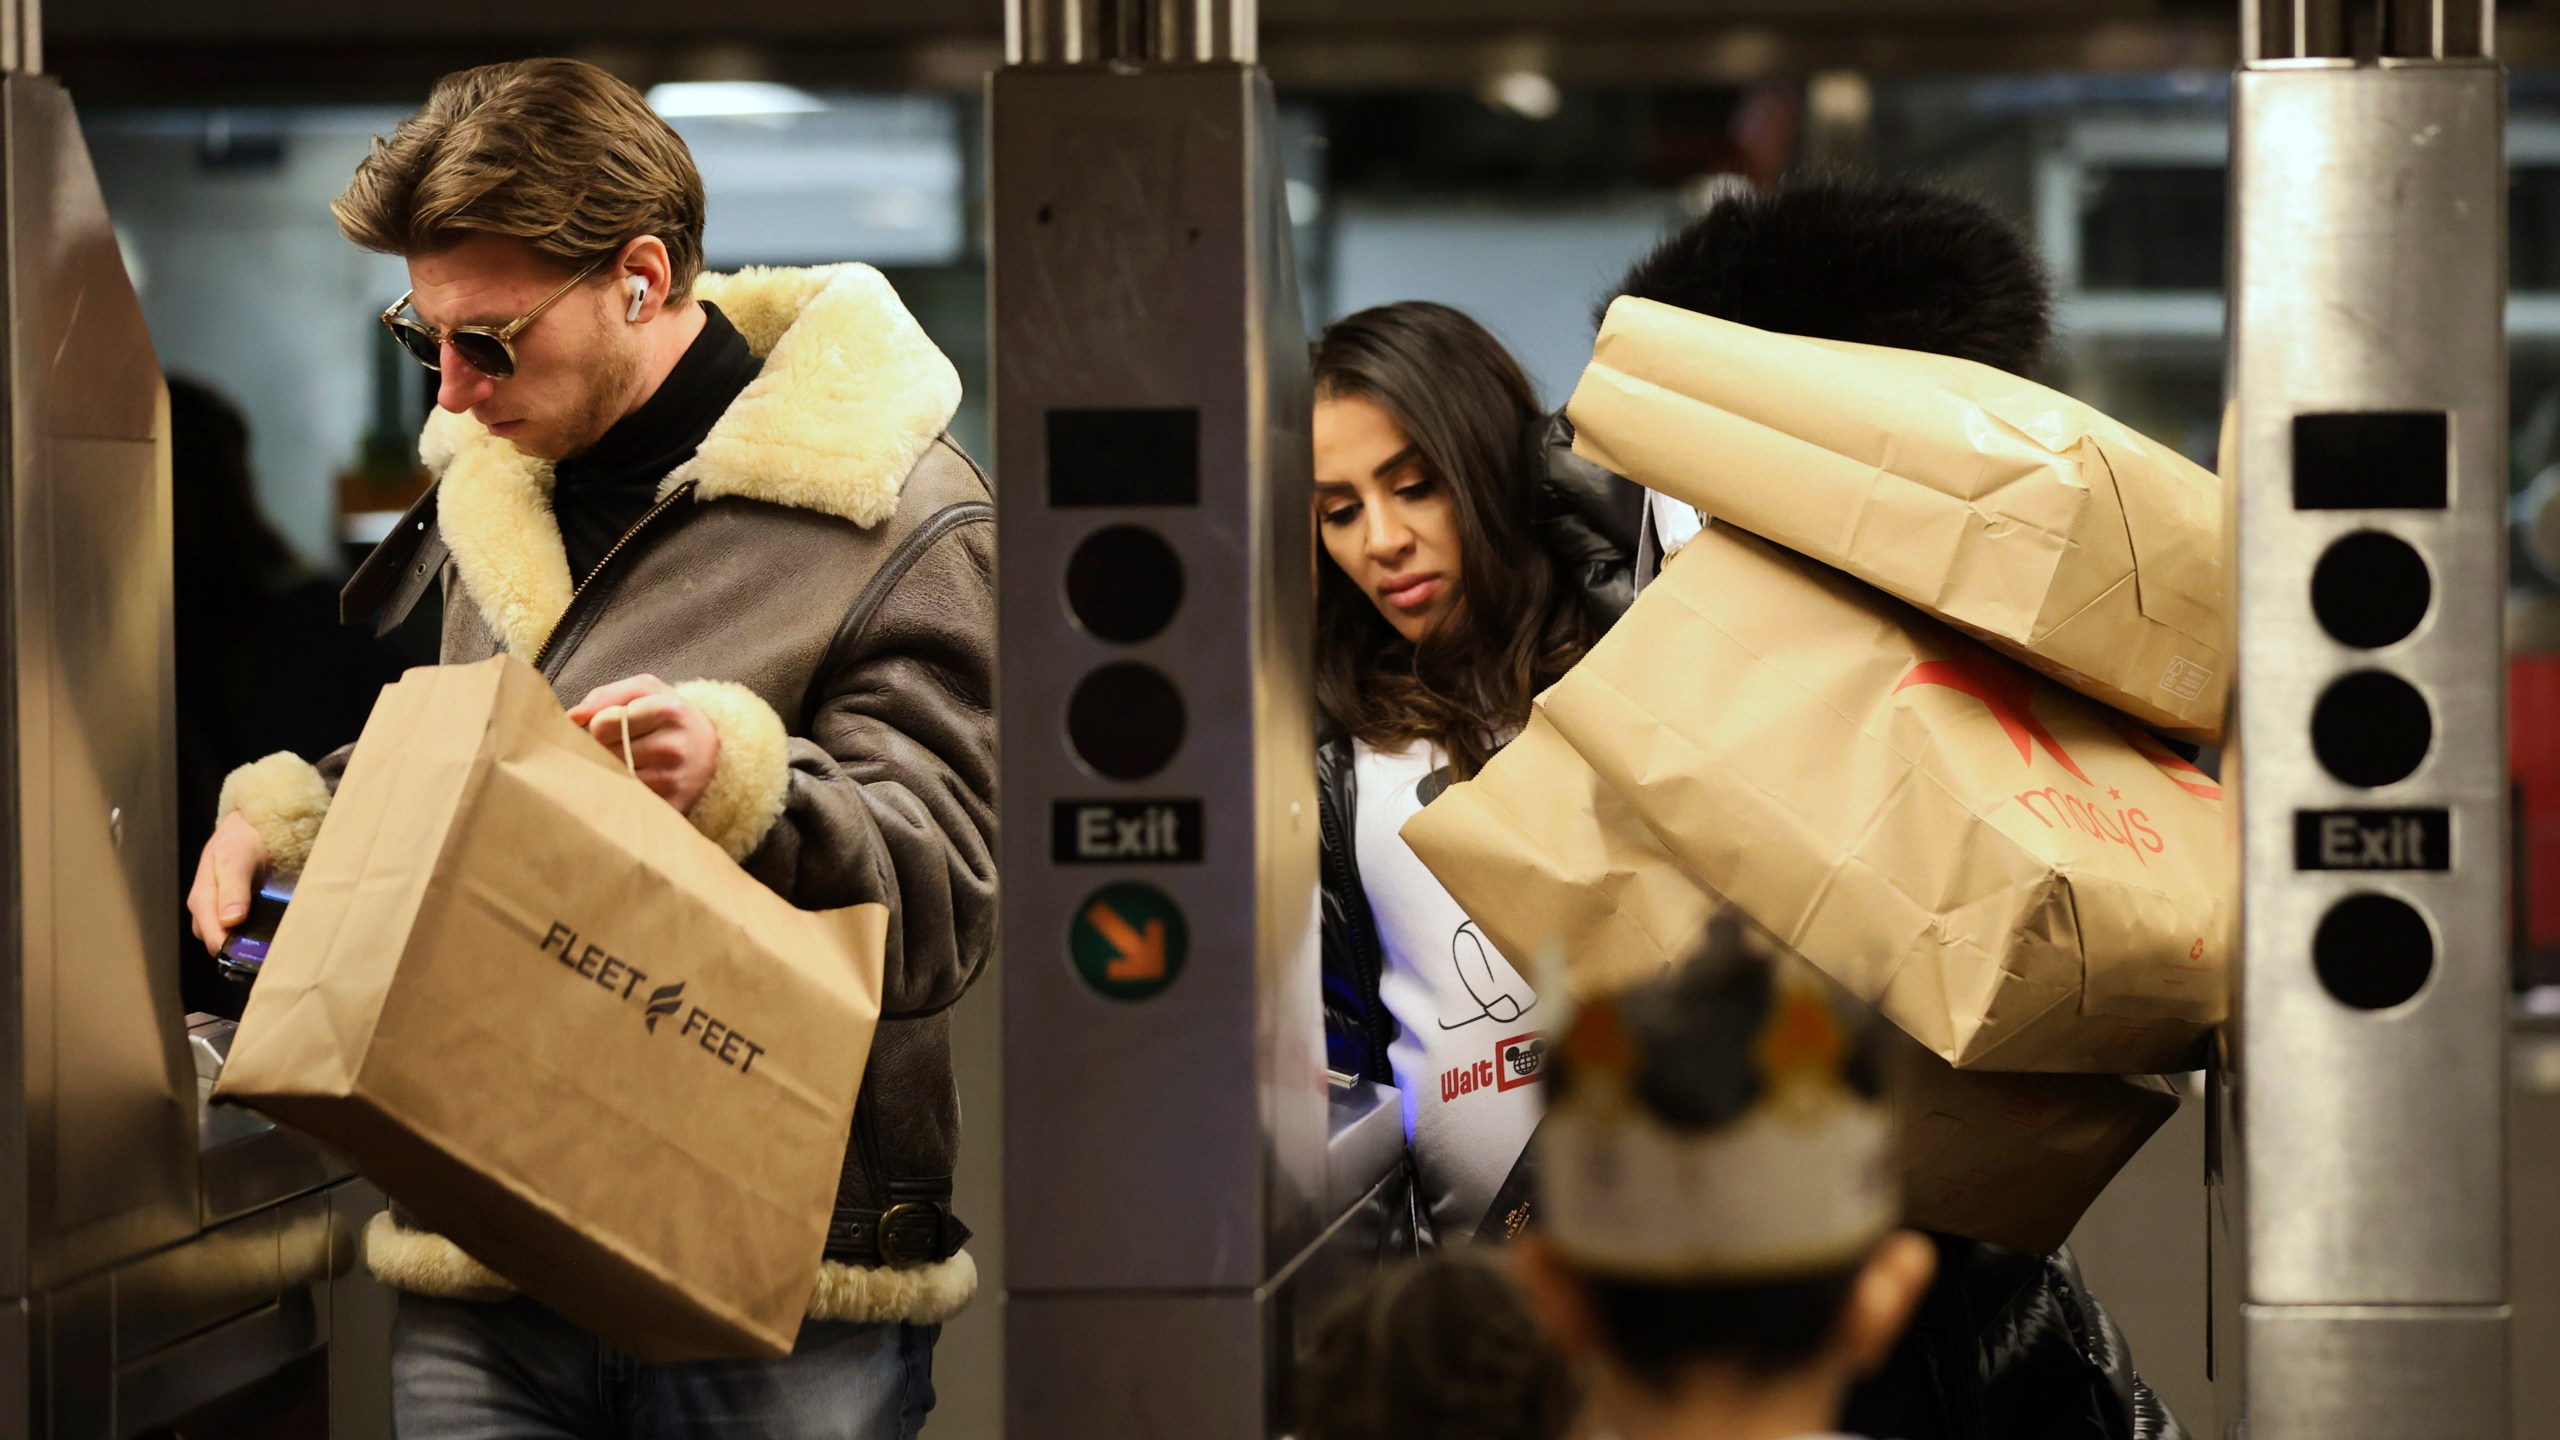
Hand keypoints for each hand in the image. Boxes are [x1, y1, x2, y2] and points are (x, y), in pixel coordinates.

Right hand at [188, 811, 270, 954]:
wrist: (247, 829)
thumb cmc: (240, 842)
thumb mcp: (236, 860)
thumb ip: (233, 889)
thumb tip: (230, 921)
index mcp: (201, 901)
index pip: (212, 938)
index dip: (232, 950)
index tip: (256, 956)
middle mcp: (205, 912)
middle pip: (219, 944)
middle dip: (240, 950)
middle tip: (271, 951)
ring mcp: (217, 913)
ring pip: (228, 940)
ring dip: (247, 944)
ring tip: (273, 945)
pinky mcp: (231, 913)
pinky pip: (238, 932)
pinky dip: (252, 935)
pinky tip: (270, 934)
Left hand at [567, 675, 720, 816]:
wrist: (714, 752)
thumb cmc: (671, 717)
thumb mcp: (647, 691)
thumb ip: (607, 695)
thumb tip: (572, 717)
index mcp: (668, 710)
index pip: (602, 724)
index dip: (600, 726)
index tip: (615, 726)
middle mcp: (673, 746)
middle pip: (605, 753)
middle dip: (607, 749)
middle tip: (626, 746)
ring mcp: (674, 780)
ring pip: (613, 778)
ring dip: (614, 772)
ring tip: (633, 764)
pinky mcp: (673, 807)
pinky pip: (627, 801)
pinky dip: (625, 793)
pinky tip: (638, 785)